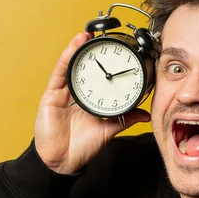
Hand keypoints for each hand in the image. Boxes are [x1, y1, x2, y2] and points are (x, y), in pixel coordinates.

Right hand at [34, 32, 150, 173]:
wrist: (63, 162)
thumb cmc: (82, 147)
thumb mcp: (109, 129)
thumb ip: (126, 118)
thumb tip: (147, 114)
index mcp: (90, 99)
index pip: (99, 77)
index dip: (106, 64)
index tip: (119, 51)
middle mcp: (76, 93)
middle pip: (84, 68)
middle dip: (92, 52)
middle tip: (103, 36)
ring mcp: (63, 93)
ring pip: (71, 66)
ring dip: (78, 49)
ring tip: (88, 35)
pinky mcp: (51, 96)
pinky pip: (60, 73)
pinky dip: (67, 58)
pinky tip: (75, 46)